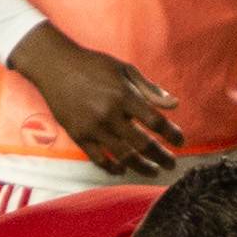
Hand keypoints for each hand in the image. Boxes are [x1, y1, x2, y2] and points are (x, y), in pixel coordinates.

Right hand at [10, 25, 182, 175]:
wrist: (55, 66)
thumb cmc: (93, 65)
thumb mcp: (124, 70)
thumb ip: (150, 89)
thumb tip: (175, 105)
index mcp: (124, 95)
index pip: (156, 121)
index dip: (172, 134)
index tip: (181, 141)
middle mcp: (110, 114)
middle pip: (143, 144)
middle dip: (161, 156)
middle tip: (171, 164)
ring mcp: (93, 127)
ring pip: (123, 156)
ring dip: (141, 167)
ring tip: (153, 171)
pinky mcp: (78, 135)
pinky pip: (98, 159)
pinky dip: (112, 168)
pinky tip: (122, 170)